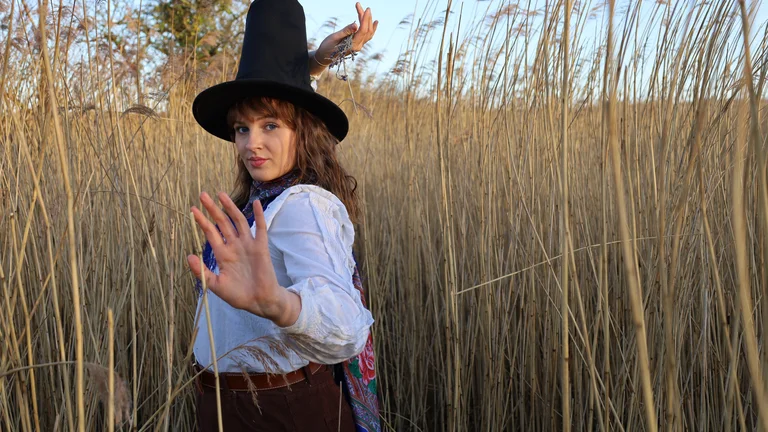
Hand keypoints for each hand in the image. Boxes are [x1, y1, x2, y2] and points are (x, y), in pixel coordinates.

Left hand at [187, 192, 300, 326]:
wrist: (259, 301)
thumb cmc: (238, 295)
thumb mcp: (216, 285)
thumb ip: (202, 271)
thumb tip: (188, 256)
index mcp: (223, 254)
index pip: (211, 233)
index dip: (202, 221)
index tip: (192, 210)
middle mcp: (234, 246)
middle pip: (222, 223)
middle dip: (213, 209)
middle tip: (203, 195)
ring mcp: (248, 245)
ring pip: (238, 221)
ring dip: (230, 208)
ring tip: (221, 195)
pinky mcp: (261, 247)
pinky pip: (260, 228)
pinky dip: (259, 215)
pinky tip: (256, 203)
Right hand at [313, 2, 378, 67]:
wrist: (325, 57)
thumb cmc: (327, 47)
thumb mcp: (334, 38)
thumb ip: (346, 31)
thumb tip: (356, 24)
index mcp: (353, 45)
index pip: (363, 31)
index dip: (365, 19)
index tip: (366, 9)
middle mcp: (358, 46)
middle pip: (367, 30)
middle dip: (366, 17)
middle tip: (364, 7)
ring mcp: (358, 46)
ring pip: (368, 33)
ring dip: (369, 21)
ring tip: (368, 11)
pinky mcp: (357, 44)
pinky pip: (367, 36)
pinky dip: (371, 28)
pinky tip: (374, 22)